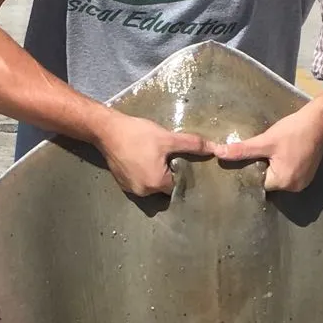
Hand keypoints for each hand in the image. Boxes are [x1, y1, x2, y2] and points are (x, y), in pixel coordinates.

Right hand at [93, 111, 210, 195]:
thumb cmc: (138, 134)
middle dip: (166, 174)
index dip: (178, 172)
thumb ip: (192, 144)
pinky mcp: (122, 184)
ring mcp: (131, 190)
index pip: (177, 185)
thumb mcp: (168, 138)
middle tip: (162, 156)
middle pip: (164, 188)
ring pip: (151, 185)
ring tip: (150, 156)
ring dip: (153, 174)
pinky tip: (139, 158)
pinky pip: (138, 183)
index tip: (173, 159)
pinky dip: (141, 174)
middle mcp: (144, 192)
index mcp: (157, 184)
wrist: (107, 130)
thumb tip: (215, 148)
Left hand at [211, 104, 322, 191]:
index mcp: (283, 182)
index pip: (259, 182)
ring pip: (279, 179)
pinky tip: (285, 153)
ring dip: (275, 168)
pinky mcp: (308, 176)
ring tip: (276, 152)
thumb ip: (242, 150)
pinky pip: (290, 175)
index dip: (254, 169)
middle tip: (265, 152)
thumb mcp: (265, 140)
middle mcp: (294, 188)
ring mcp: (303, 183)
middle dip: (265, 168)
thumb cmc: (292, 131)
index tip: (254, 157)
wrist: (319, 121)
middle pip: (269, 182)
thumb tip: (217, 153)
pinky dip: (285, 167)